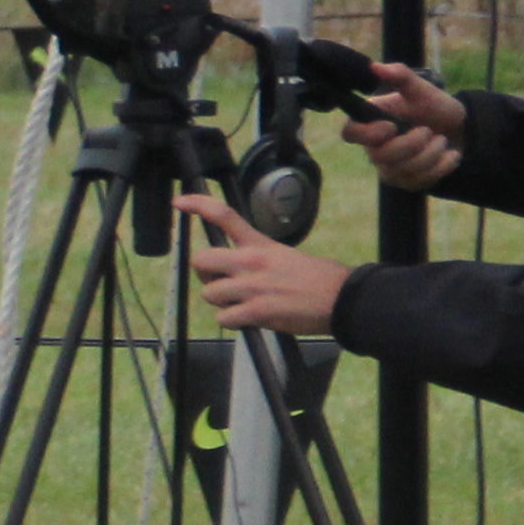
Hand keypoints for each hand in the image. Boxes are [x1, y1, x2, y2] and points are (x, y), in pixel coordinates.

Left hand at [173, 190, 348, 333]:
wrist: (343, 300)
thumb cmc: (322, 279)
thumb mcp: (287, 255)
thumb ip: (261, 258)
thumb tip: (245, 268)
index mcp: (260, 245)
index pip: (224, 216)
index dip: (198, 205)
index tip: (179, 202)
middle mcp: (251, 262)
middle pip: (201, 260)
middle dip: (205, 273)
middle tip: (220, 281)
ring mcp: (251, 287)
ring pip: (209, 293)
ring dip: (221, 301)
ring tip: (242, 304)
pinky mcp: (255, 312)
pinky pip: (223, 318)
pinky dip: (232, 322)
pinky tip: (249, 319)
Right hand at [337, 60, 469, 194]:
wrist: (459, 129)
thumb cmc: (433, 107)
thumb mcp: (421, 89)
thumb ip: (400, 76)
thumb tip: (375, 66)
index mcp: (371, 123)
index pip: (350, 134)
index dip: (368, 135)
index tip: (392, 126)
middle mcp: (374, 148)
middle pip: (379, 157)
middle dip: (411, 145)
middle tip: (430, 132)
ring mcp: (390, 168)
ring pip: (401, 171)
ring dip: (430, 154)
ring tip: (442, 141)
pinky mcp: (407, 182)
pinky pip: (419, 181)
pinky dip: (441, 166)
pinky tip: (450, 155)